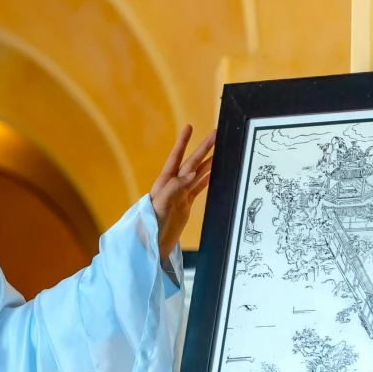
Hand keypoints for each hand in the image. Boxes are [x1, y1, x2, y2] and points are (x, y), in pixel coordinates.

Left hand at [150, 124, 215, 264]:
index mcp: (165, 181)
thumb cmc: (152, 224)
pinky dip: (206, 180)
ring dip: (208, 162)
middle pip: (191, 163)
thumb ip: (174, 188)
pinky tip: (213, 173)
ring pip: (197, 174)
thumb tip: (191, 174)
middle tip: (215, 134)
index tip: (189, 127)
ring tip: (220, 151)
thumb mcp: (161, 204)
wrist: (152, 244)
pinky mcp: (185, 205)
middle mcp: (173, 185)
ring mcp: (180, 194)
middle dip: (203, 148)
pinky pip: (198, 189)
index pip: (176, 157)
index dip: (182, 142)